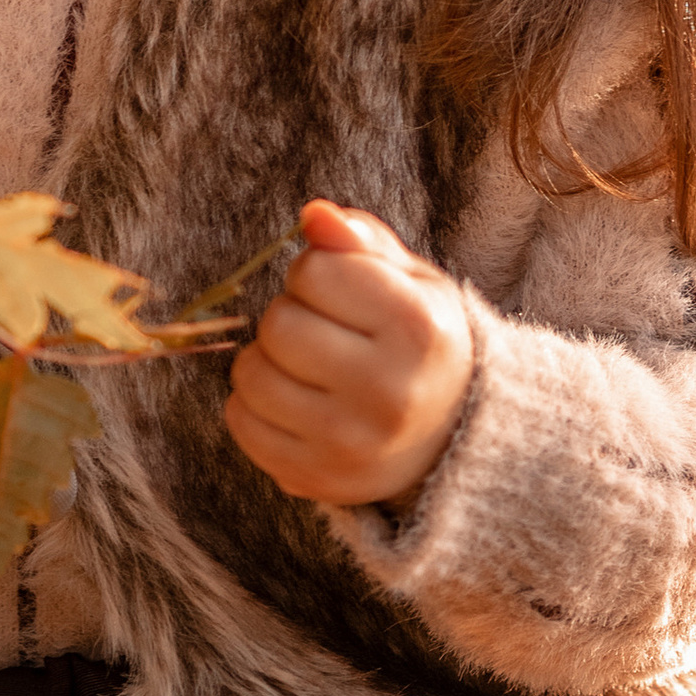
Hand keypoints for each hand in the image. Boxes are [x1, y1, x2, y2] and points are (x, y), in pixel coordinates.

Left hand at [225, 200, 473, 508]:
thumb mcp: (410, 279)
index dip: (315, 271)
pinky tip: (291, 398)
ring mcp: (351, 446)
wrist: (453, 437)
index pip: (313, 273)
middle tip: (320, 328)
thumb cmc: (419, 339)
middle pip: (278, 326)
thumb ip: (360, 238)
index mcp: (417, 330)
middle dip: (289, 314)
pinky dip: (252, 403)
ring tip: (305, 363)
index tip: (339, 291)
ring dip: (265, 358)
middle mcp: (388, 394)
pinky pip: (241, 424)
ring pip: (251, 377)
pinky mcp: (318, 480)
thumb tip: (313, 215)